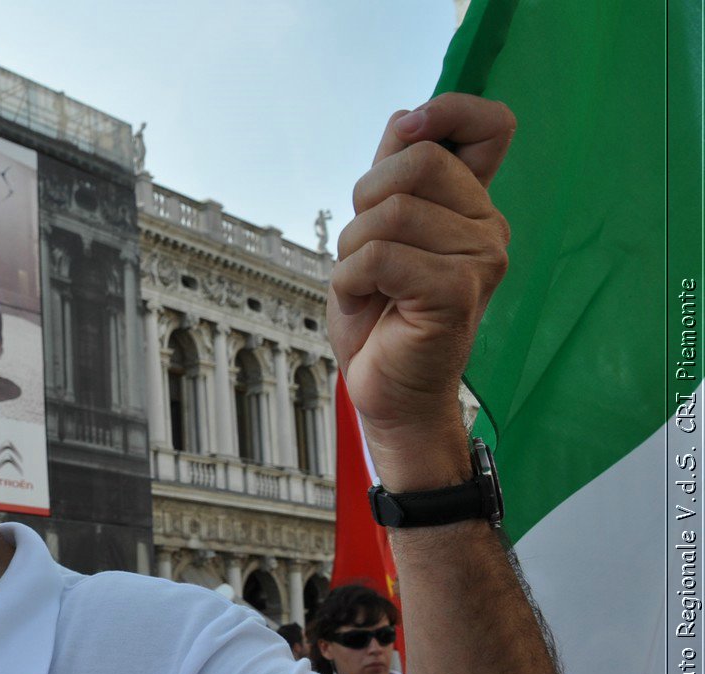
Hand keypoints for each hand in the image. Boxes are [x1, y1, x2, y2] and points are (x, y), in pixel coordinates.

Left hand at [329, 93, 514, 487]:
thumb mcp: (377, 232)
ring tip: (366, 285)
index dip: (447, 111)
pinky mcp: (456, 293)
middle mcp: (486, 226)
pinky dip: (350, 281)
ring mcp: (479, 259)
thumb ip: (394, 175)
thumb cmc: (381, 316)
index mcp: (472, 205)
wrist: (388, 391)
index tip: (407, 133)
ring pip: (391, 212)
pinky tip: (364, 303)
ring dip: (352, 250)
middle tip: (364, 248)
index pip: (492, 123)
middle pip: (418, 161)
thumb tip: (406, 119)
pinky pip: (380, 258)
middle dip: (365, 199)